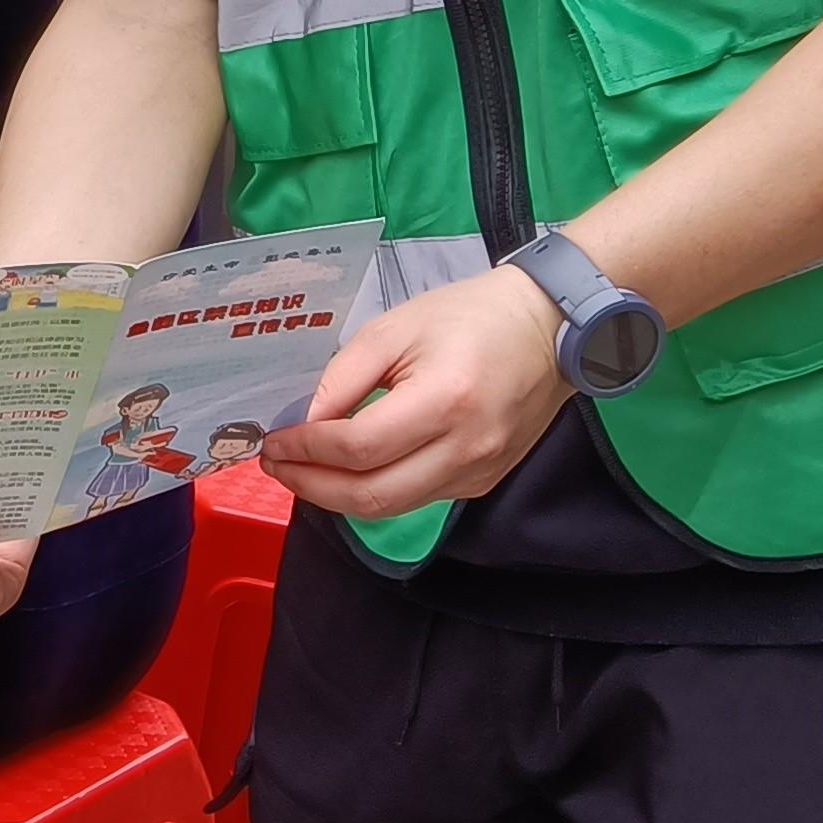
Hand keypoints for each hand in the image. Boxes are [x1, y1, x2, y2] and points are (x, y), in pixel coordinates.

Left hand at [264, 265, 568, 519]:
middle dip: (312, 487)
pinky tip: (348, 470)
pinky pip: (418, 498)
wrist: (548, 328)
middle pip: (373, 495)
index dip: (307, 450)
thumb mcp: (395, 327)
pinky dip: (375, 490)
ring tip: (302, 471)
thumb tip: (305, 421)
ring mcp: (479, 472)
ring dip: (338, 495)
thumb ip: (345, 377)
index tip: (273, 441)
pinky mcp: (483, 482)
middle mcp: (466, 448)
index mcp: (445, 401)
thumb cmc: (470, 317)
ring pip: (393, 506)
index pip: (359, 447)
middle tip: (276, 466)